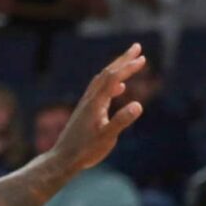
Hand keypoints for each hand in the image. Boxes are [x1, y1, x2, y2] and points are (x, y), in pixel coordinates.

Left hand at [46, 44, 145, 172]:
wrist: (63, 158)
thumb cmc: (85, 150)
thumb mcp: (106, 137)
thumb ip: (121, 121)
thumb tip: (138, 105)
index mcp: (96, 102)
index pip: (114, 78)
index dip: (128, 67)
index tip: (143, 58)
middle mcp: (90, 98)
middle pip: (107, 72)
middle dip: (123, 59)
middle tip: (137, 47)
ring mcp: (87, 104)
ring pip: (103, 79)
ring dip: (117, 69)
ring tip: (130, 63)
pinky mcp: (86, 111)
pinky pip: (100, 90)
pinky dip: (111, 83)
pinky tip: (119, 89)